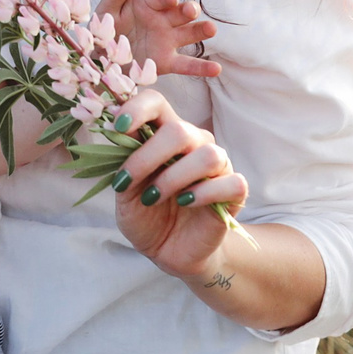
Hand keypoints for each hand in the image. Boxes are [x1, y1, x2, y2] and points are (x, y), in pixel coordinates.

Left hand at [97, 0, 221, 79]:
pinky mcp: (168, 62)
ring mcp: (168, 40)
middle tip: (192, 10)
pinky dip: (202, 67)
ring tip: (211, 29)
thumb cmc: (106, 28)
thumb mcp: (108, 9)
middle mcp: (163, 19)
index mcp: (148, 3)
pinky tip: (216, 70)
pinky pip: (186, 65)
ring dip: (201, 30)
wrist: (102, 58)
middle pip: (181, 12)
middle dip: (188, 10)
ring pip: (189, 33)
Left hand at [105, 88, 246, 280]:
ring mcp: (218, 166)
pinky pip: (231, 182)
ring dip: (173, 178)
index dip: (138, 108)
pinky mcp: (234, 193)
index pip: (157, 102)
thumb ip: (124, 164)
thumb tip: (118, 135)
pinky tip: (185, 203)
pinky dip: (204, 193)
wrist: (168, 251)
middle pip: (180, 130)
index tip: (118, 127)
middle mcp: (195, 144)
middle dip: (148, 156)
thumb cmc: (146, 215)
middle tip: (128, 182)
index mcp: (165, 135)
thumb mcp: (125, 192)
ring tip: (154, 197)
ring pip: (207, 155)